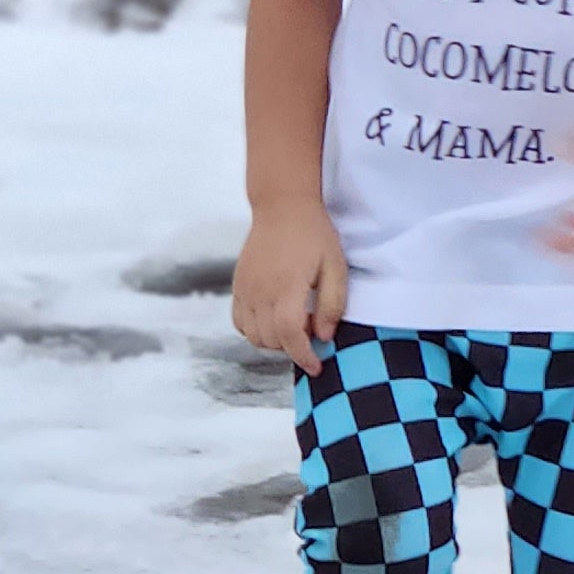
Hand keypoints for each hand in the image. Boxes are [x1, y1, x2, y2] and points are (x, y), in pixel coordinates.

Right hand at [232, 201, 347, 366]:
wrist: (282, 206)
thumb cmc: (314, 235)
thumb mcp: (336, 267)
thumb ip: (332, 304)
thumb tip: (324, 337)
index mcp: (287, 286)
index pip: (289, 336)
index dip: (303, 357)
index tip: (316, 367)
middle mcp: (261, 291)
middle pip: (271, 340)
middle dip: (293, 347)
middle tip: (313, 329)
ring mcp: (245, 289)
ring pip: (253, 336)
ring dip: (275, 341)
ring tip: (294, 322)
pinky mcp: (238, 285)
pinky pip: (239, 322)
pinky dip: (255, 330)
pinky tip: (273, 318)